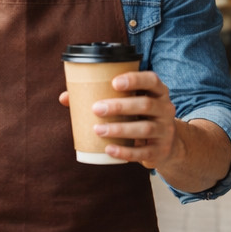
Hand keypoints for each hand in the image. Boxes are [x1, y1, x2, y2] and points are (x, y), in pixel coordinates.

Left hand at [59, 71, 177, 169]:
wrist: (165, 145)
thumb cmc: (138, 116)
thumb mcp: (128, 104)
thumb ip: (99, 97)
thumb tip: (64, 97)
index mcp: (157, 93)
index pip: (152, 80)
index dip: (135, 79)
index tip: (114, 83)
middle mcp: (166, 109)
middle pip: (146, 105)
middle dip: (120, 106)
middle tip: (96, 108)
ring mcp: (165, 131)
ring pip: (145, 128)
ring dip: (119, 129)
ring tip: (97, 129)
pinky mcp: (160, 151)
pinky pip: (144, 152)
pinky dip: (125, 151)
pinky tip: (109, 149)